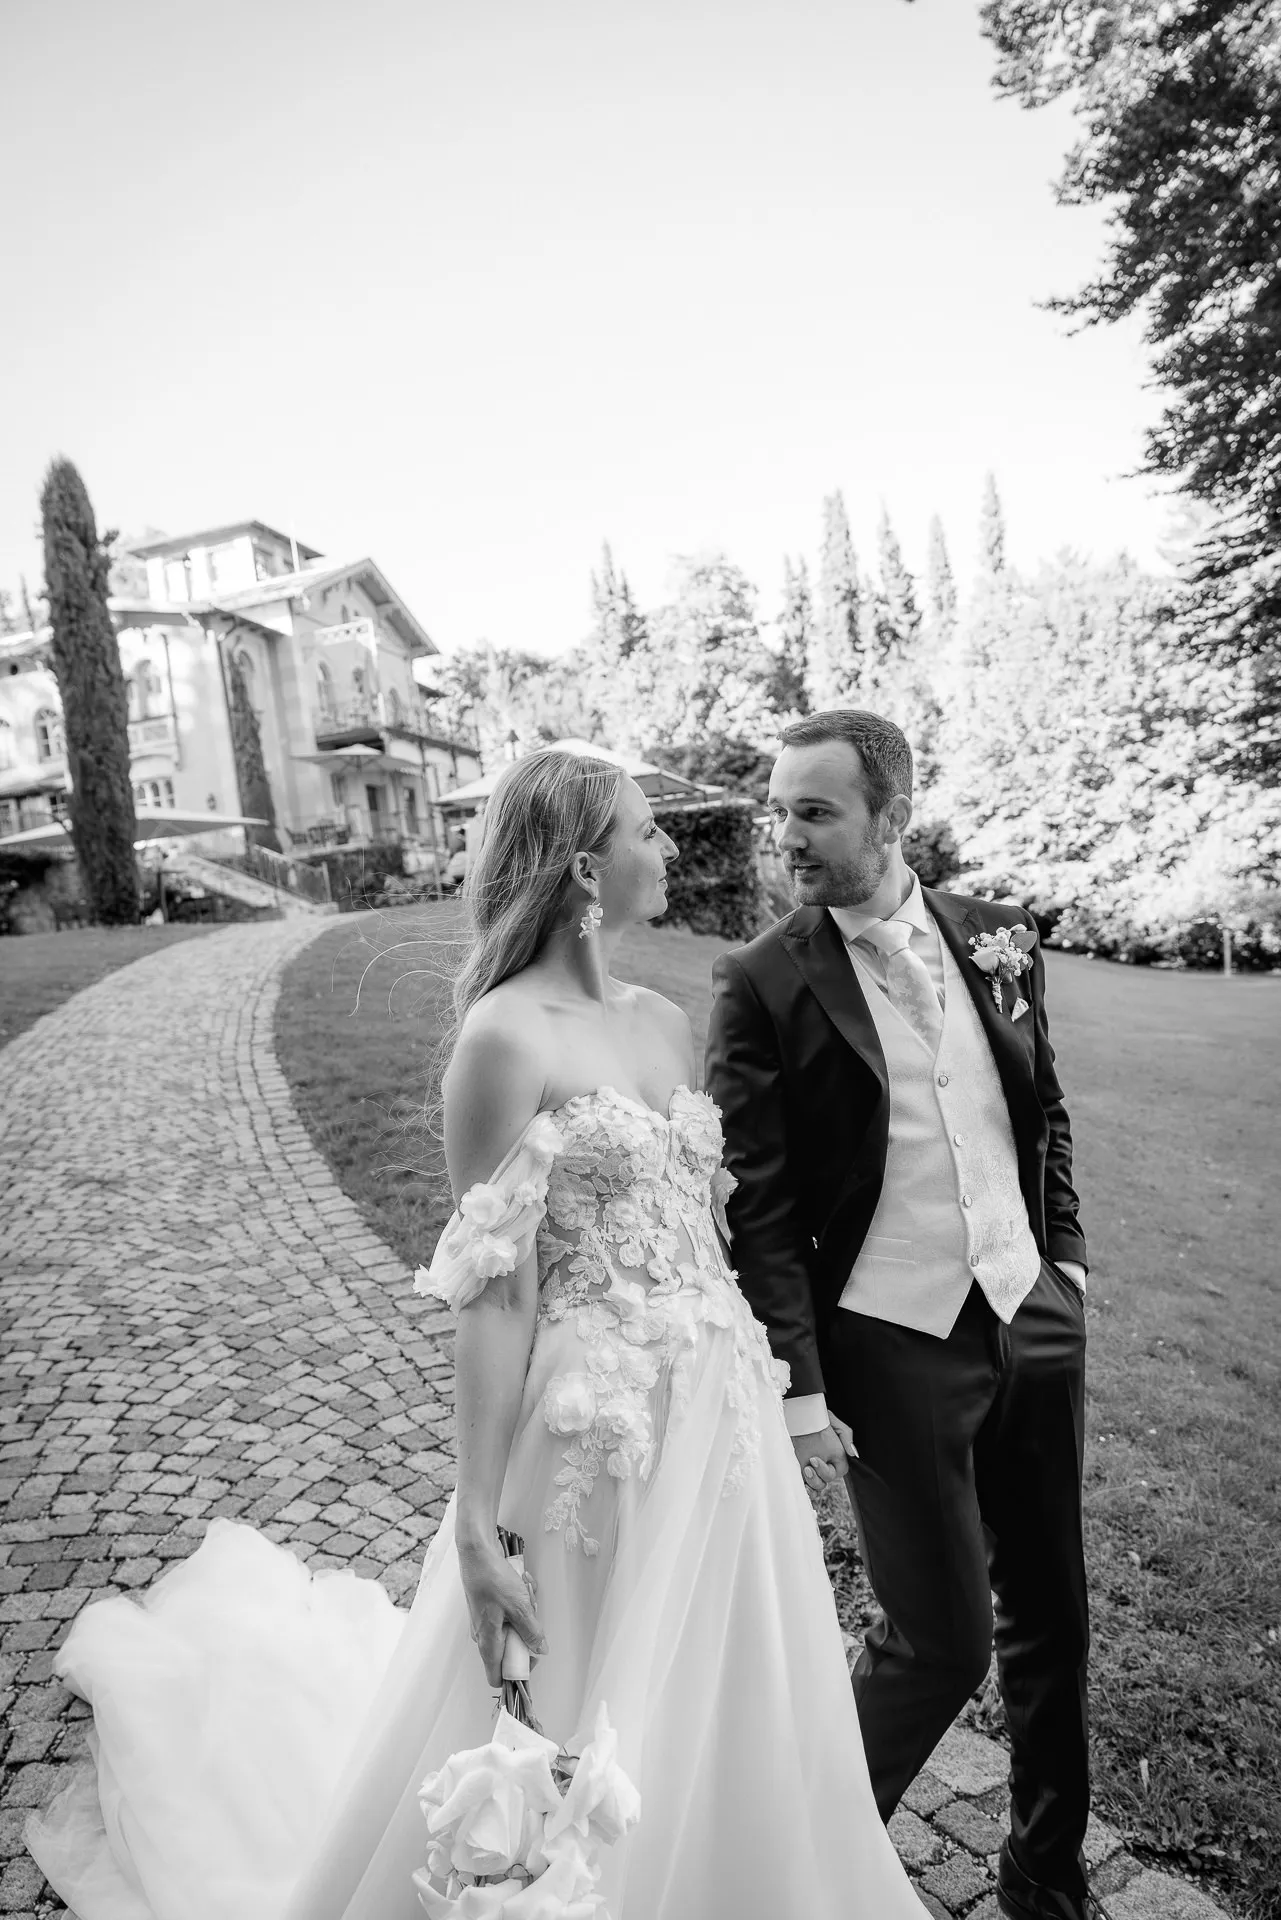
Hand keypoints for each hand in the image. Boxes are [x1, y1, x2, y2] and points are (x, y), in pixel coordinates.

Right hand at [458, 1539, 546, 1688]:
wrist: (476, 1551)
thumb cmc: (492, 1579)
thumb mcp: (519, 1607)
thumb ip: (531, 1632)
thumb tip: (540, 1650)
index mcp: (488, 1642)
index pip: (497, 1677)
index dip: (516, 1672)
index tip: (531, 1658)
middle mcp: (483, 1635)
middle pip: (509, 1651)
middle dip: (526, 1635)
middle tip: (532, 1616)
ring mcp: (485, 1620)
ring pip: (512, 1628)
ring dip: (525, 1614)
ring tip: (526, 1592)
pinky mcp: (488, 1606)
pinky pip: (508, 1613)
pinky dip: (518, 1602)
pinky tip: (521, 1584)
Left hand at [792, 1418, 857, 1499]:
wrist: (797, 1415)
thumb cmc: (817, 1417)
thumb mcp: (834, 1423)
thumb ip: (846, 1437)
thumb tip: (854, 1454)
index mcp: (835, 1456)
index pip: (837, 1472)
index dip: (826, 1470)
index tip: (814, 1460)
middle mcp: (824, 1464)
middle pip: (825, 1481)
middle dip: (816, 1478)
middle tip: (808, 1468)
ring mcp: (812, 1467)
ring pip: (816, 1486)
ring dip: (811, 1484)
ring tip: (803, 1473)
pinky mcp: (799, 1468)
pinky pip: (804, 1485)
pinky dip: (804, 1488)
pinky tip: (800, 1486)